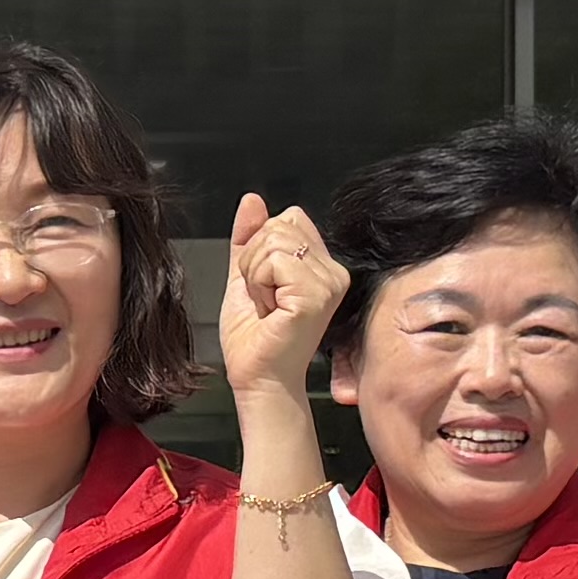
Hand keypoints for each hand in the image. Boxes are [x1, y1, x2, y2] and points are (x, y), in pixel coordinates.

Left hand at [218, 192, 351, 411]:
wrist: (257, 378)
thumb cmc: (255, 340)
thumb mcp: (244, 276)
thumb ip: (248, 238)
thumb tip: (252, 200)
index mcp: (321, 265)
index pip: (289, 217)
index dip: (262, 247)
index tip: (264, 285)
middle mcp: (333, 271)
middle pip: (280, 224)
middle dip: (255, 261)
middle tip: (264, 298)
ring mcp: (329, 282)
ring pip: (275, 240)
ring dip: (255, 275)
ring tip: (266, 305)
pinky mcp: (316, 295)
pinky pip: (274, 261)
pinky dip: (258, 284)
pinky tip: (269, 310)